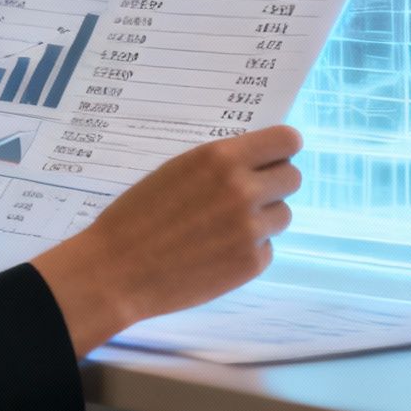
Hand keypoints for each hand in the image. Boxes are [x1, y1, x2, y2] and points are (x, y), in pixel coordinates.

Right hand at [31, 126, 301, 355]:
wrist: (117, 269)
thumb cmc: (139, 214)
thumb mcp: (178, 170)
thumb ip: (221, 163)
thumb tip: (259, 160)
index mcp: (222, 158)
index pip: (287, 140)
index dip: (283, 149)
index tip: (275, 157)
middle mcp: (243, 190)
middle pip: (293, 178)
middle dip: (274, 184)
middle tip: (248, 195)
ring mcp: (250, 229)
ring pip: (283, 215)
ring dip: (263, 218)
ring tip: (224, 226)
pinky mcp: (250, 264)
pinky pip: (267, 248)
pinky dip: (248, 250)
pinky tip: (216, 252)